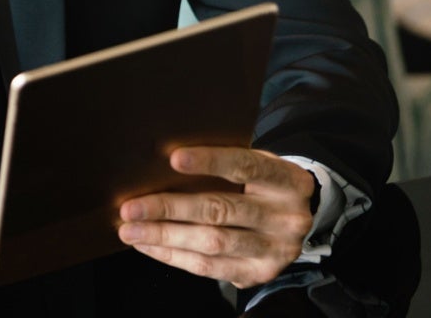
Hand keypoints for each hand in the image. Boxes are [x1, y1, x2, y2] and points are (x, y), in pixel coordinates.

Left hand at [116, 146, 316, 287]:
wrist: (299, 219)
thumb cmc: (263, 184)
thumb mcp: (258, 165)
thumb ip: (226, 164)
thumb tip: (163, 163)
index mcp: (288, 182)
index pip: (246, 166)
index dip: (210, 161)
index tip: (172, 157)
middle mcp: (286, 218)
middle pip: (220, 211)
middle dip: (169, 208)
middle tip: (130, 208)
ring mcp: (276, 250)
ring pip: (212, 243)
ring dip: (165, 237)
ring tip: (131, 229)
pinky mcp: (260, 273)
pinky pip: (210, 268)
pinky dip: (174, 256)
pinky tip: (149, 245)